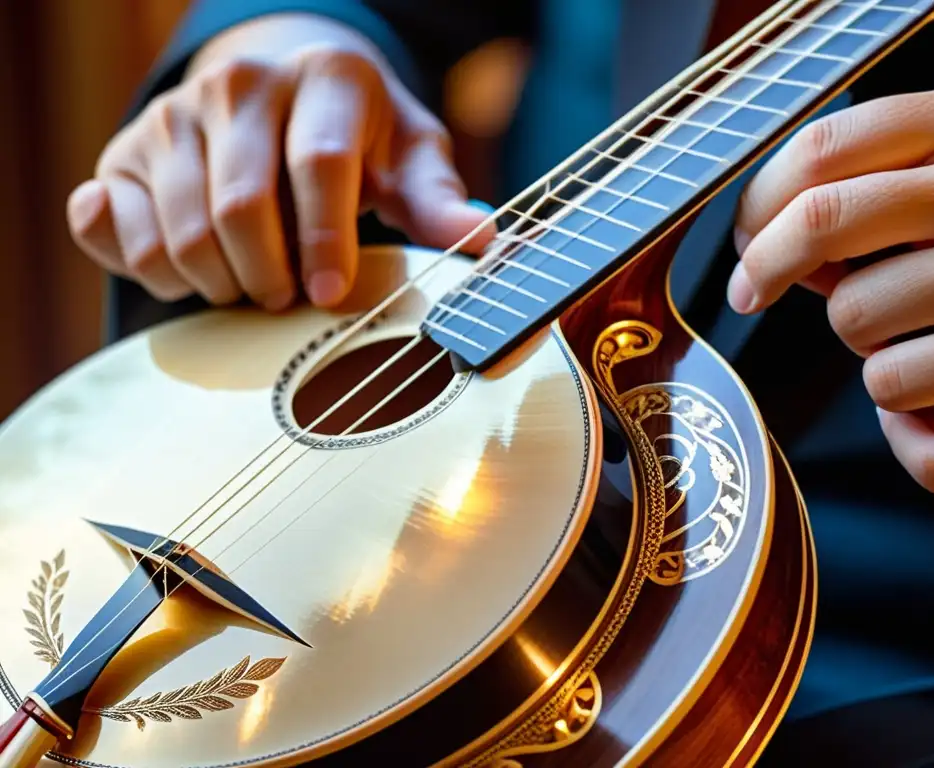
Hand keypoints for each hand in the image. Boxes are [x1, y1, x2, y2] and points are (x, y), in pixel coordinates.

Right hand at [67, 16, 492, 309]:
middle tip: (292, 299)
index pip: (319, 166)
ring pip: (183, 232)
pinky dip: (155, 271)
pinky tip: (193, 272)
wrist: (273, 82)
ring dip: (221, 284)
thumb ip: (437, 199)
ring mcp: (172, 116)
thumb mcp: (408, 154)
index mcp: (324, 79)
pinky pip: (117, 232)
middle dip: (270, 277)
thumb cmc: (354, 130)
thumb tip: (482, 240)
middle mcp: (239, 86)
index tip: (334, 296)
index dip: (328, 243)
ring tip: (255, 286)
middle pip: (240, 209)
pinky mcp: (122, 151)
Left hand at [731, 82, 933, 493]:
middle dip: (766, 271)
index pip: (826, 150)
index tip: (742, 243)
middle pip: (820, 233)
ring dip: (873, 354)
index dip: (759, 204)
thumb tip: (776, 246)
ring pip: (861, 341)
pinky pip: (914, 438)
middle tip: (751, 293)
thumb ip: (890, 184)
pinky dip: (917, 438)